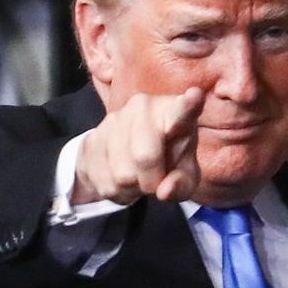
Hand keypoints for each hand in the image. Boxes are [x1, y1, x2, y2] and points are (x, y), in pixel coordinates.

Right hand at [74, 88, 206, 204]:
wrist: (125, 155)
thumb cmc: (166, 160)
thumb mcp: (183, 175)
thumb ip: (182, 184)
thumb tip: (164, 191)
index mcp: (174, 112)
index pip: (181, 110)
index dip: (188, 105)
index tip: (195, 96)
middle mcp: (143, 107)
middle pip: (145, 156)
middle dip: (151, 181)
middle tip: (154, 181)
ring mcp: (114, 119)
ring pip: (122, 173)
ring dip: (132, 187)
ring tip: (137, 178)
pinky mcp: (92, 138)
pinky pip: (103, 180)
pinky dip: (115, 190)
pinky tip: (120, 179)